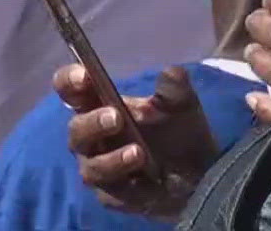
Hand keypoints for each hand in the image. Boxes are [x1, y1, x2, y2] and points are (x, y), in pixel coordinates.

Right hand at [57, 63, 218, 219]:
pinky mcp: (112, 197)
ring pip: (91, 168)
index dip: (69, 80)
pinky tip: (147, 181)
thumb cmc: (179, 131)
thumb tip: (171, 73)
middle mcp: (91, 138)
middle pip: (76, 130)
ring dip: (112, 160)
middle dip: (93, 123)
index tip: (85, 75)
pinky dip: (128, 187)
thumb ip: (174, 88)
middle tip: (116, 117)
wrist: (201, 174)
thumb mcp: (182, 105)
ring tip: (138, 153)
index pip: (70, 90)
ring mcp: (99, 168)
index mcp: (99, 106)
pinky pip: (111, 194)